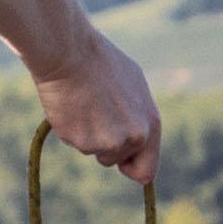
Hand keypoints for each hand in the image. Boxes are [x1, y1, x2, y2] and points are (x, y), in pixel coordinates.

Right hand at [38, 37, 164, 181]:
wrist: (71, 53)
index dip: (131, 167)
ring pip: (94, 152)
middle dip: (105, 147)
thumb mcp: (133, 86)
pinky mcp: (83, 141)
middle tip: (95, 116)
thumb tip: (138, 138)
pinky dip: (71, 129)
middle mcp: (134, 137)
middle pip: (116, 162)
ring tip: (85, 105)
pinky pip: (75, 143)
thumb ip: (138, 116)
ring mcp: (108, 141)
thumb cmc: (101, 63)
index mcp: (150, 123)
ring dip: (88, 136)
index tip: (121, 162)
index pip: (146, 170)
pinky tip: (72, 106)